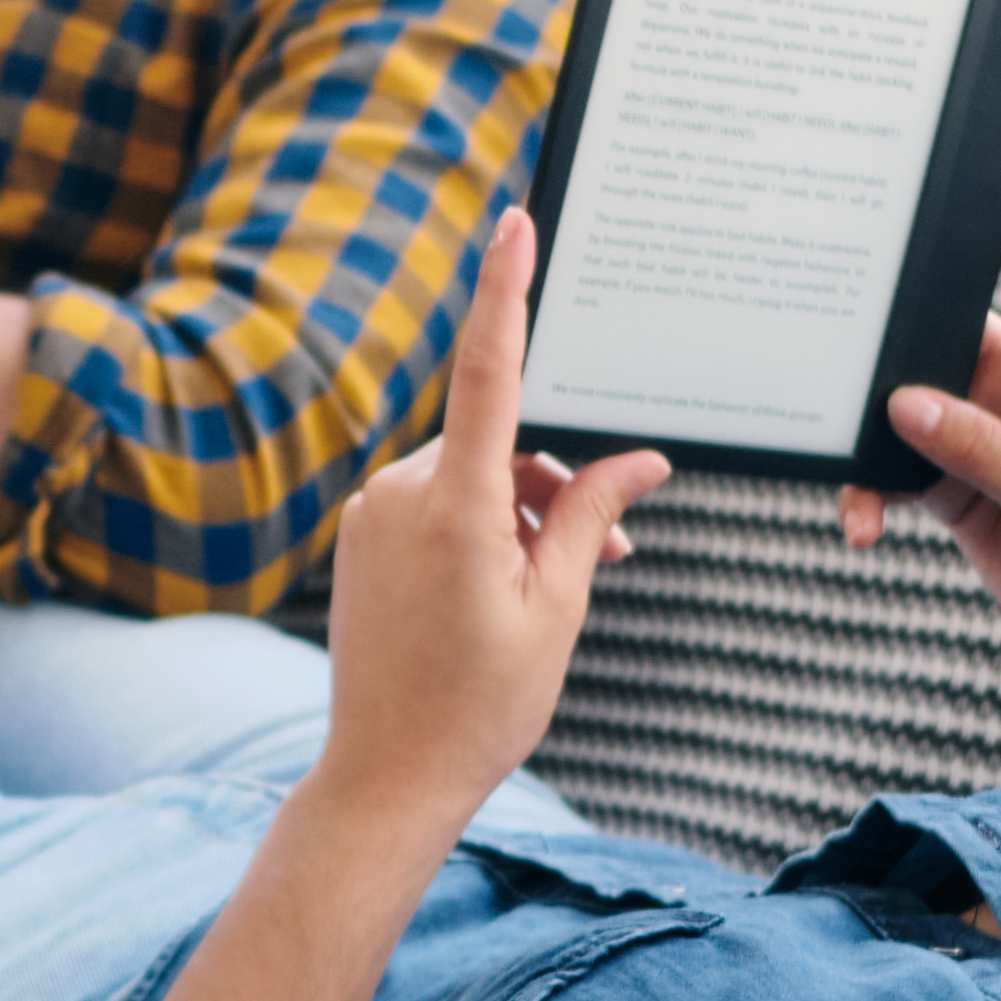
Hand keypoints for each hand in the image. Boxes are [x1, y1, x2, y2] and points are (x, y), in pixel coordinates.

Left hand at [315, 211, 664, 839]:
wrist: (386, 774)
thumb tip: (639, 461)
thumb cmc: (478, 703)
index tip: (514, 226)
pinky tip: (505, 583)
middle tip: (611, 546)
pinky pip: (435, 499)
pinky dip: (479, 523)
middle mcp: (401, 494)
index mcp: (455, 507)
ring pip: (469, 472)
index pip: (489, 373)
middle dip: (556, 482)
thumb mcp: (557, 607)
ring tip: (558, 584)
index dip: (505, 293)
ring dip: (520, 509)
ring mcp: (373, 513)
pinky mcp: (362, 534)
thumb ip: (590, 516)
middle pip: (498, 441)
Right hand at [837, 80, 1000, 781]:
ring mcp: (984, 425)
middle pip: (942, 316)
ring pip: (902, 394)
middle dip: (889, 328)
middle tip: (841, 331)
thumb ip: (981, 448)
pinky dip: (869, 491)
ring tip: (860, 485)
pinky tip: (863, 529)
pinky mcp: (957, 476)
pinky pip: (893, 461)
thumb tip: (904, 405)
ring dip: (872, 435)